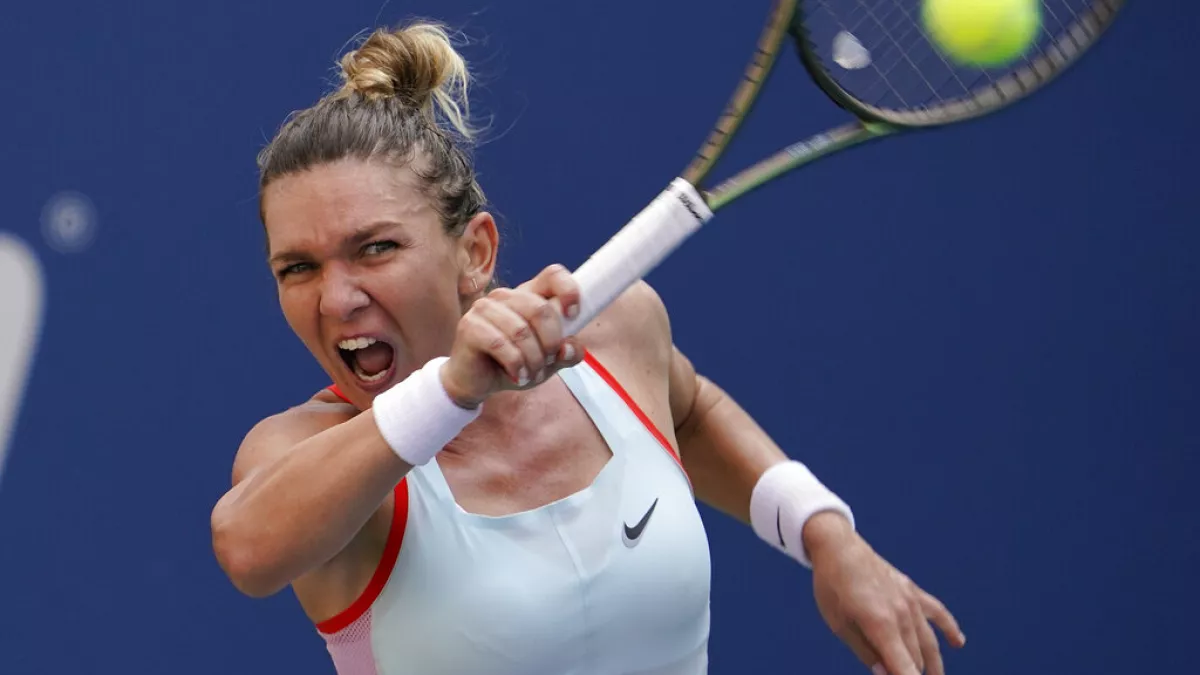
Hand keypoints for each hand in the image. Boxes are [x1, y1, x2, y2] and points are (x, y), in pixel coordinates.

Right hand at [440, 264, 584, 407]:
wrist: (478, 382)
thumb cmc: (515, 364)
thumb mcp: (548, 361)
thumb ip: (566, 352)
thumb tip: (569, 348)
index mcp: (528, 295)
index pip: (553, 275)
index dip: (569, 291)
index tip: (573, 315)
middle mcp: (506, 296)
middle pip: (541, 309)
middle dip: (551, 343)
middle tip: (548, 362)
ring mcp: (485, 307)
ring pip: (521, 330)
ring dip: (533, 359)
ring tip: (532, 374)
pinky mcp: (469, 325)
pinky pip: (500, 344)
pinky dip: (516, 365)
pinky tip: (518, 376)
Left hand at [807, 514, 966, 674]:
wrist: (837, 547)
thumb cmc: (831, 587)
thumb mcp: (839, 625)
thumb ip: (865, 652)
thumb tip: (885, 673)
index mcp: (880, 624)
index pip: (903, 667)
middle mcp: (901, 614)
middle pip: (915, 658)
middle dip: (910, 672)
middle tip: (897, 672)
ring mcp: (910, 601)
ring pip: (928, 642)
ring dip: (932, 664)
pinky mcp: (912, 590)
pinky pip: (938, 612)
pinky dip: (950, 628)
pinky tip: (959, 642)